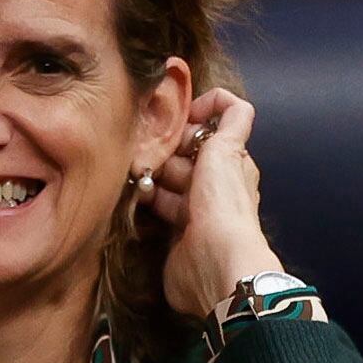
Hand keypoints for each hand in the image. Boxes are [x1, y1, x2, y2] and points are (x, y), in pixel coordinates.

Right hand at [148, 90, 285, 318]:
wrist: (214, 263)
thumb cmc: (223, 205)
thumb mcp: (228, 151)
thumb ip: (230, 120)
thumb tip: (225, 98)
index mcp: (229, 163)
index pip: (207, 131)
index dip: (189, 121)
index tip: (170, 122)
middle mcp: (213, 185)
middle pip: (182, 155)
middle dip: (161, 147)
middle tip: (142, 148)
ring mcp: (193, 210)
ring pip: (165, 180)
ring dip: (148, 173)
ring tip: (133, 171)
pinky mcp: (174, 232)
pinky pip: (155, 207)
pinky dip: (142, 198)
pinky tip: (131, 193)